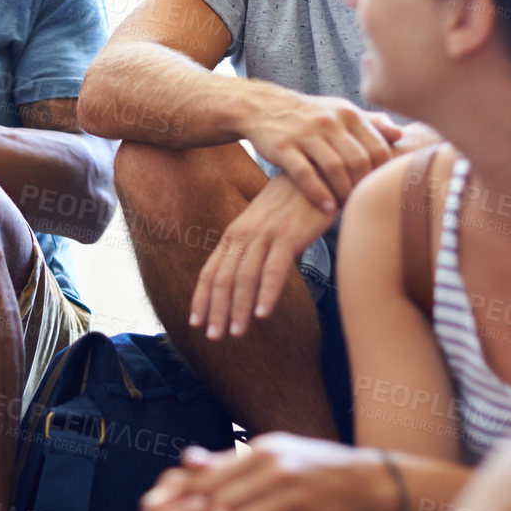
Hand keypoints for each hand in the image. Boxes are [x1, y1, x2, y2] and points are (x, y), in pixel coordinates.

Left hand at [137, 439, 383, 510]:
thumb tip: (186, 464)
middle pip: (220, 504)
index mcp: (264, 451)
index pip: (211, 478)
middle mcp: (276, 472)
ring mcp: (293, 500)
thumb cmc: (310, 464)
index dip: (186, 500)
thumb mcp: (272, 449)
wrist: (364, 480)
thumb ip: (230, 459)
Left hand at [190, 174, 334, 340]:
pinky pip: (274, 269)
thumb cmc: (291, 203)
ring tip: (236, 333)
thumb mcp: (264, 226)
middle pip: (223, 278)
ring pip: (244, 277)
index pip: (210, 271)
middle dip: (217, 310)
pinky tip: (263, 314)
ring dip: (239, 308)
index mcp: (235, 234)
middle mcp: (244, 235)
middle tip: (214, 337)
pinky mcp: (288, 235)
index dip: (201, 299)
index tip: (195, 323)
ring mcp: (264, 234)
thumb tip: (251, 280)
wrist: (314, 173)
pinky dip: (266, 293)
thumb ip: (254, 250)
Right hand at [244, 93, 400, 212]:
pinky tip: (327, 208)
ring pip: (334, 168)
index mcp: (348, 114)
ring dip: (343, 193)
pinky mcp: (283, 147)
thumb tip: (400, 134)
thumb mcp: (340, 111)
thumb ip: (370, 122)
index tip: (376, 188)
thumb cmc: (309, 114)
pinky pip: (305, 174)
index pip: (377, 148)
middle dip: (362, 186)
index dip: (381, 173)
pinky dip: (318, 193)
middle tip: (360, 201)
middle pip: (358, 160)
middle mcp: (329, 121)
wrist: (264, 106)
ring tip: (345, 207)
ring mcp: (305, 134)